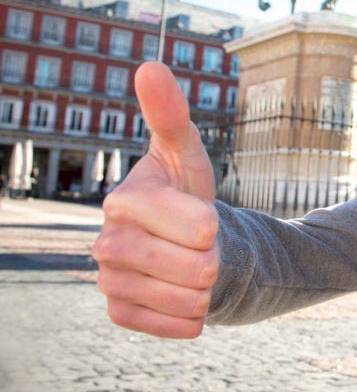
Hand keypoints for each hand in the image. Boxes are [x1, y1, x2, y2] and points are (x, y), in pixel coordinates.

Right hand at [92, 62, 218, 337]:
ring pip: (186, 299)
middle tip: (205, 248)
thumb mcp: (187, 153)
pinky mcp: (118, 311)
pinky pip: (171, 326)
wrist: (183, 245)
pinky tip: (188, 299)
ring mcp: (109, 279)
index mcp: (126, 199)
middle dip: (214, 259)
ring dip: (206, 289)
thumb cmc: (187, 192)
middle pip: (194, 267)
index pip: (197, 226)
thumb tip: (150, 65)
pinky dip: (192, 318)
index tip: (208, 220)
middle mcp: (107, 240)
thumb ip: (171, 115)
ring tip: (197, 270)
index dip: (212, 226)